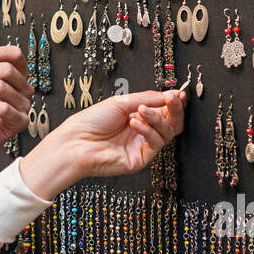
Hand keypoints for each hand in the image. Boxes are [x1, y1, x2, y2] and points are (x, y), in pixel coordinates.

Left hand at [19, 89, 185, 200]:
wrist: (76, 141)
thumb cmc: (92, 121)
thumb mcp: (121, 102)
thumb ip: (147, 98)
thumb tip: (170, 94)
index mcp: (138, 115)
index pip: (164, 109)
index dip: (174, 102)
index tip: (178, 93)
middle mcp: (143, 131)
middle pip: (172, 122)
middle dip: (175, 110)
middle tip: (173, 99)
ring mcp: (142, 146)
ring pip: (167, 133)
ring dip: (157, 118)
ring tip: (140, 111)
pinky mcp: (140, 159)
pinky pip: (156, 144)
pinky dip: (148, 131)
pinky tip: (134, 123)